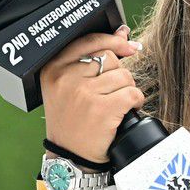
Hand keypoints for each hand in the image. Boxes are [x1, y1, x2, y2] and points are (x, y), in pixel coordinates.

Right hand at [39, 25, 144, 163]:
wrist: (70, 156)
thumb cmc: (71, 119)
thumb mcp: (68, 86)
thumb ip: (91, 57)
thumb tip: (122, 33)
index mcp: (54, 69)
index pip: (90, 41)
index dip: (113, 41)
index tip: (128, 45)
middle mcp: (66, 79)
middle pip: (110, 59)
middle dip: (118, 74)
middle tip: (111, 92)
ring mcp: (84, 94)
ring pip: (124, 76)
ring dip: (127, 89)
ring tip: (116, 104)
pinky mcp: (102, 110)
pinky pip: (132, 94)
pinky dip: (136, 101)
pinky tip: (127, 109)